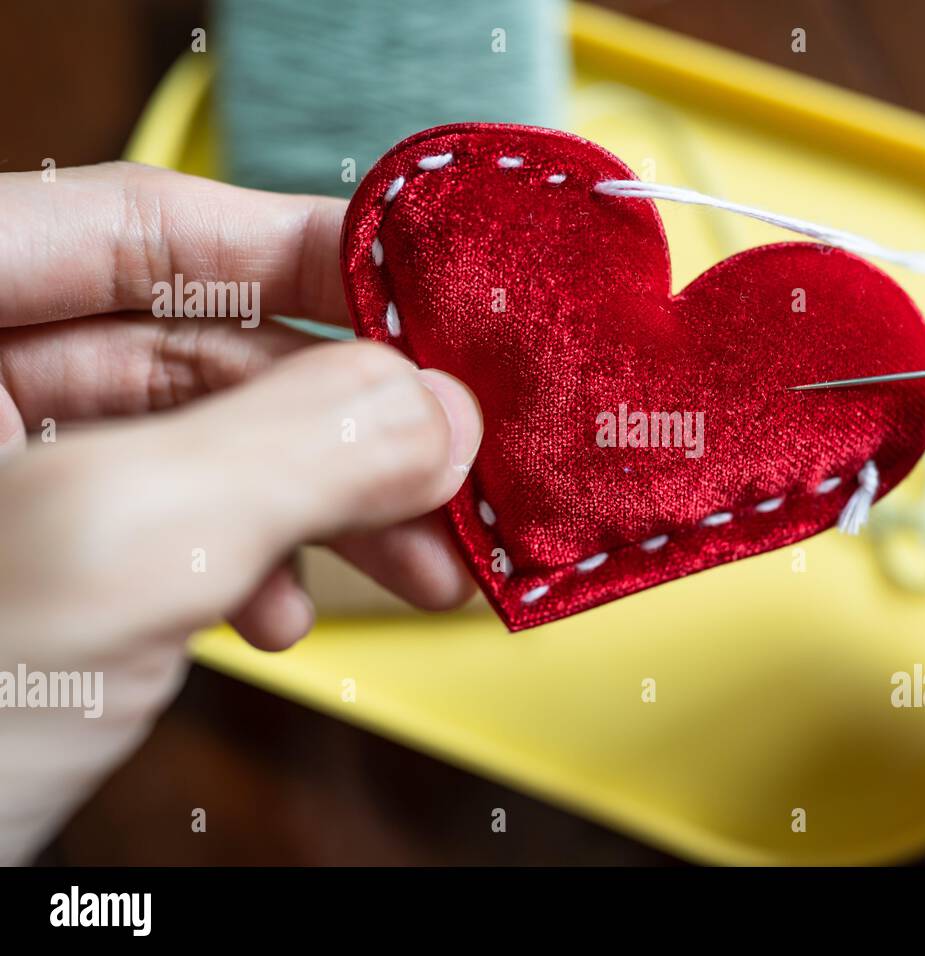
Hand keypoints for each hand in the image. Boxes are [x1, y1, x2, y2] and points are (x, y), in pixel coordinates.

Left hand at [0, 163, 480, 862]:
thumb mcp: (107, 555)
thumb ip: (283, 451)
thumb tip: (434, 407)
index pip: (141, 225)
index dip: (301, 246)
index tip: (427, 288)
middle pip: (197, 345)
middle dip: (344, 419)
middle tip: (449, 465)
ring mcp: (4, 482)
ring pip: (208, 444)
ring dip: (327, 503)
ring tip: (417, 563)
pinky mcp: (40, 564)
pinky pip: (182, 526)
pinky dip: (261, 566)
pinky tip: (286, 616)